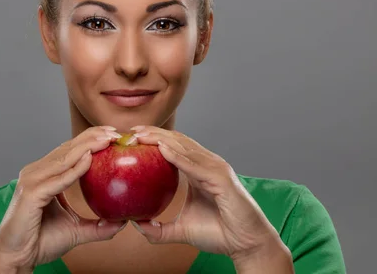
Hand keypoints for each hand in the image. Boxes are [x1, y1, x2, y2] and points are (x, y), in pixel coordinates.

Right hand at [0, 126, 127, 270]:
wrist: (16, 258)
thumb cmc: (40, 241)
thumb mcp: (76, 230)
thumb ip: (98, 226)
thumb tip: (122, 223)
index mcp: (44, 175)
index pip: (70, 151)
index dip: (90, 140)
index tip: (113, 135)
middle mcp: (36, 172)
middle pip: (68, 149)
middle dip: (92, 137)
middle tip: (116, 132)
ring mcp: (32, 181)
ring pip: (64, 159)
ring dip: (87, 146)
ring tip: (108, 139)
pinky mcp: (31, 193)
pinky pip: (58, 179)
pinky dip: (75, 169)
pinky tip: (90, 159)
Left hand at [129, 125, 283, 260]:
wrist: (246, 245)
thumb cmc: (219, 234)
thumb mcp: (181, 230)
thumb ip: (159, 229)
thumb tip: (137, 226)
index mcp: (199, 171)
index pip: (174, 148)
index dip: (154, 139)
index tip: (132, 138)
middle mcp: (208, 165)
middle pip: (178, 142)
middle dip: (154, 133)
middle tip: (132, 131)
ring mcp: (216, 169)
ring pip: (185, 148)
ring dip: (162, 139)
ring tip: (141, 135)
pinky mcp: (222, 179)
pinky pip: (195, 165)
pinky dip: (178, 156)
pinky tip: (161, 149)